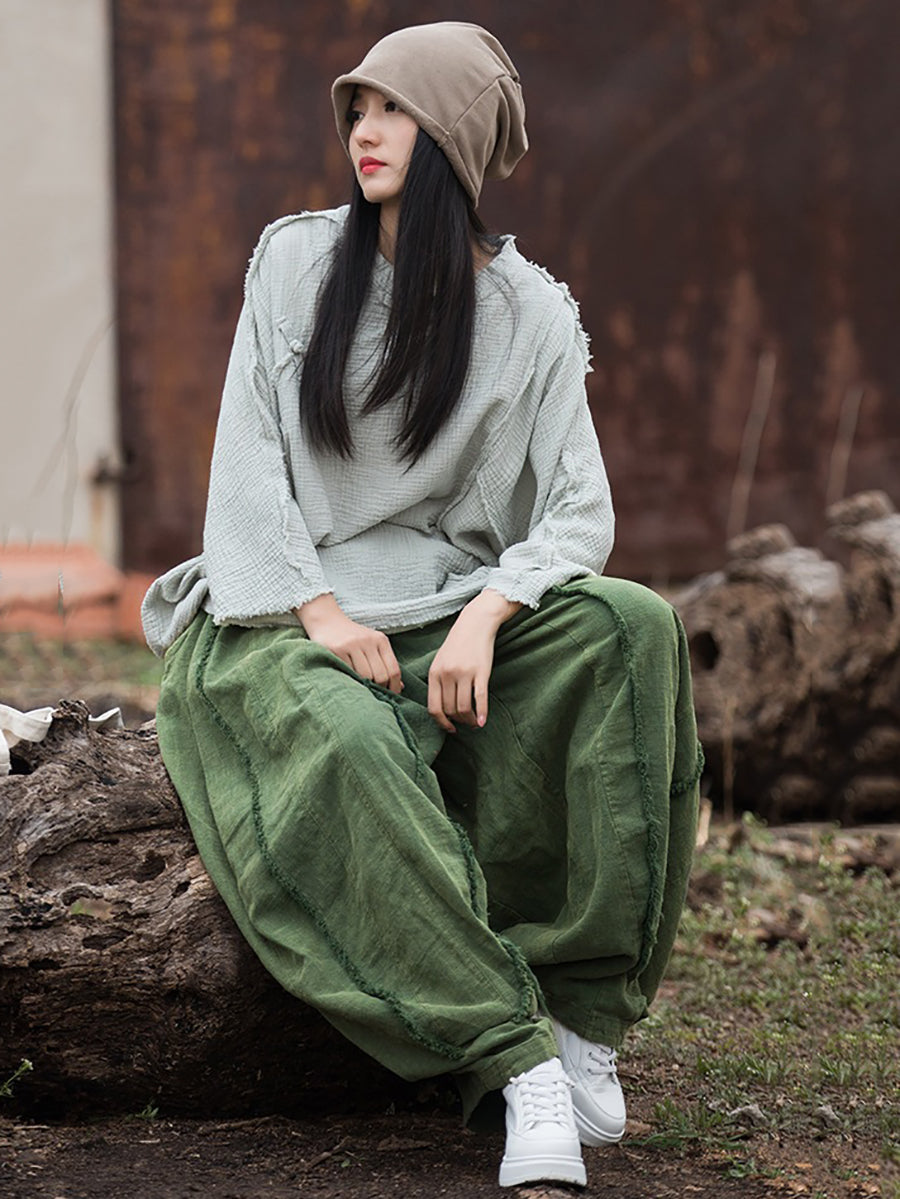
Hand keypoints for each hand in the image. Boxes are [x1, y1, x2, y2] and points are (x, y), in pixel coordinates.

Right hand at [296, 594, 402, 692]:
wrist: (326, 620)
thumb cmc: (352, 636)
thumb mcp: (372, 645)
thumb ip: (385, 663)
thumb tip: (399, 687)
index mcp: (381, 640)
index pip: (393, 669)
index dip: (394, 687)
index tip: (391, 696)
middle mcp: (369, 641)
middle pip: (380, 675)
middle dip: (378, 688)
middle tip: (373, 693)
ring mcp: (353, 644)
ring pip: (365, 676)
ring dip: (363, 684)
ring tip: (359, 684)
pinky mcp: (337, 649)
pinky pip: (348, 671)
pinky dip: (349, 678)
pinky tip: (347, 675)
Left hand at [427, 590, 521, 731]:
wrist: (476, 623)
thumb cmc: (458, 644)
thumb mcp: (440, 661)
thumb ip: (438, 681)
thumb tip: (441, 708)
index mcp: (434, 673)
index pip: (433, 707)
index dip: (441, 722)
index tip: (449, 728)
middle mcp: (447, 674)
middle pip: (450, 710)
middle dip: (458, 721)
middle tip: (465, 723)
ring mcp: (464, 673)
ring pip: (464, 708)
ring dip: (470, 720)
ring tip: (474, 722)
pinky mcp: (481, 672)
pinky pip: (480, 699)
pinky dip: (482, 713)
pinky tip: (483, 721)